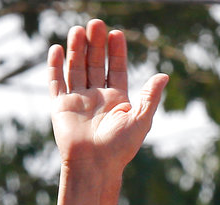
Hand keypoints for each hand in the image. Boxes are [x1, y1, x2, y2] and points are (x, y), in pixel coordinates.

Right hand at [48, 19, 167, 173]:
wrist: (95, 166)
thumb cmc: (120, 148)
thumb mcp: (141, 120)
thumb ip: (150, 97)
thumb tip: (164, 75)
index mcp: (117, 101)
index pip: (116, 70)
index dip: (116, 52)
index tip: (116, 34)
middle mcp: (97, 98)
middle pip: (95, 64)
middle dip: (96, 44)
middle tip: (97, 24)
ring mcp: (78, 101)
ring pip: (76, 68)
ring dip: (77, 49)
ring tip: (79, 29)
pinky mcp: (60, 106)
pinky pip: (56, 82)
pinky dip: (55, 65)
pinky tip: (58, 48)